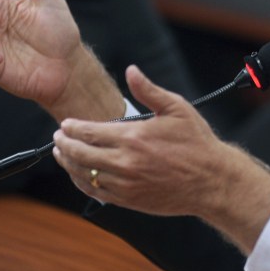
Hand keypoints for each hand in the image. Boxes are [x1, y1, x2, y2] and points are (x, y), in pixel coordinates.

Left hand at [53, 65, 269, 253]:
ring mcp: (125, 183)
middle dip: (63, 144)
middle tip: (57, 138)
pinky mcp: (129, 200)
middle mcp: (125, 161)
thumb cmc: (197, 143)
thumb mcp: (177, 109)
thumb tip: (131, 71)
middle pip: (79, 154)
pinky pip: (95, 192)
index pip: (89, 131)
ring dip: (68, 164)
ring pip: (84, 175)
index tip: (65, 124)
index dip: (72, 127)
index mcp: (133, 136)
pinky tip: (80, 175)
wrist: (212, 181)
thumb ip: (149, 91)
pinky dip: (82, 183)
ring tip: (62, 155)